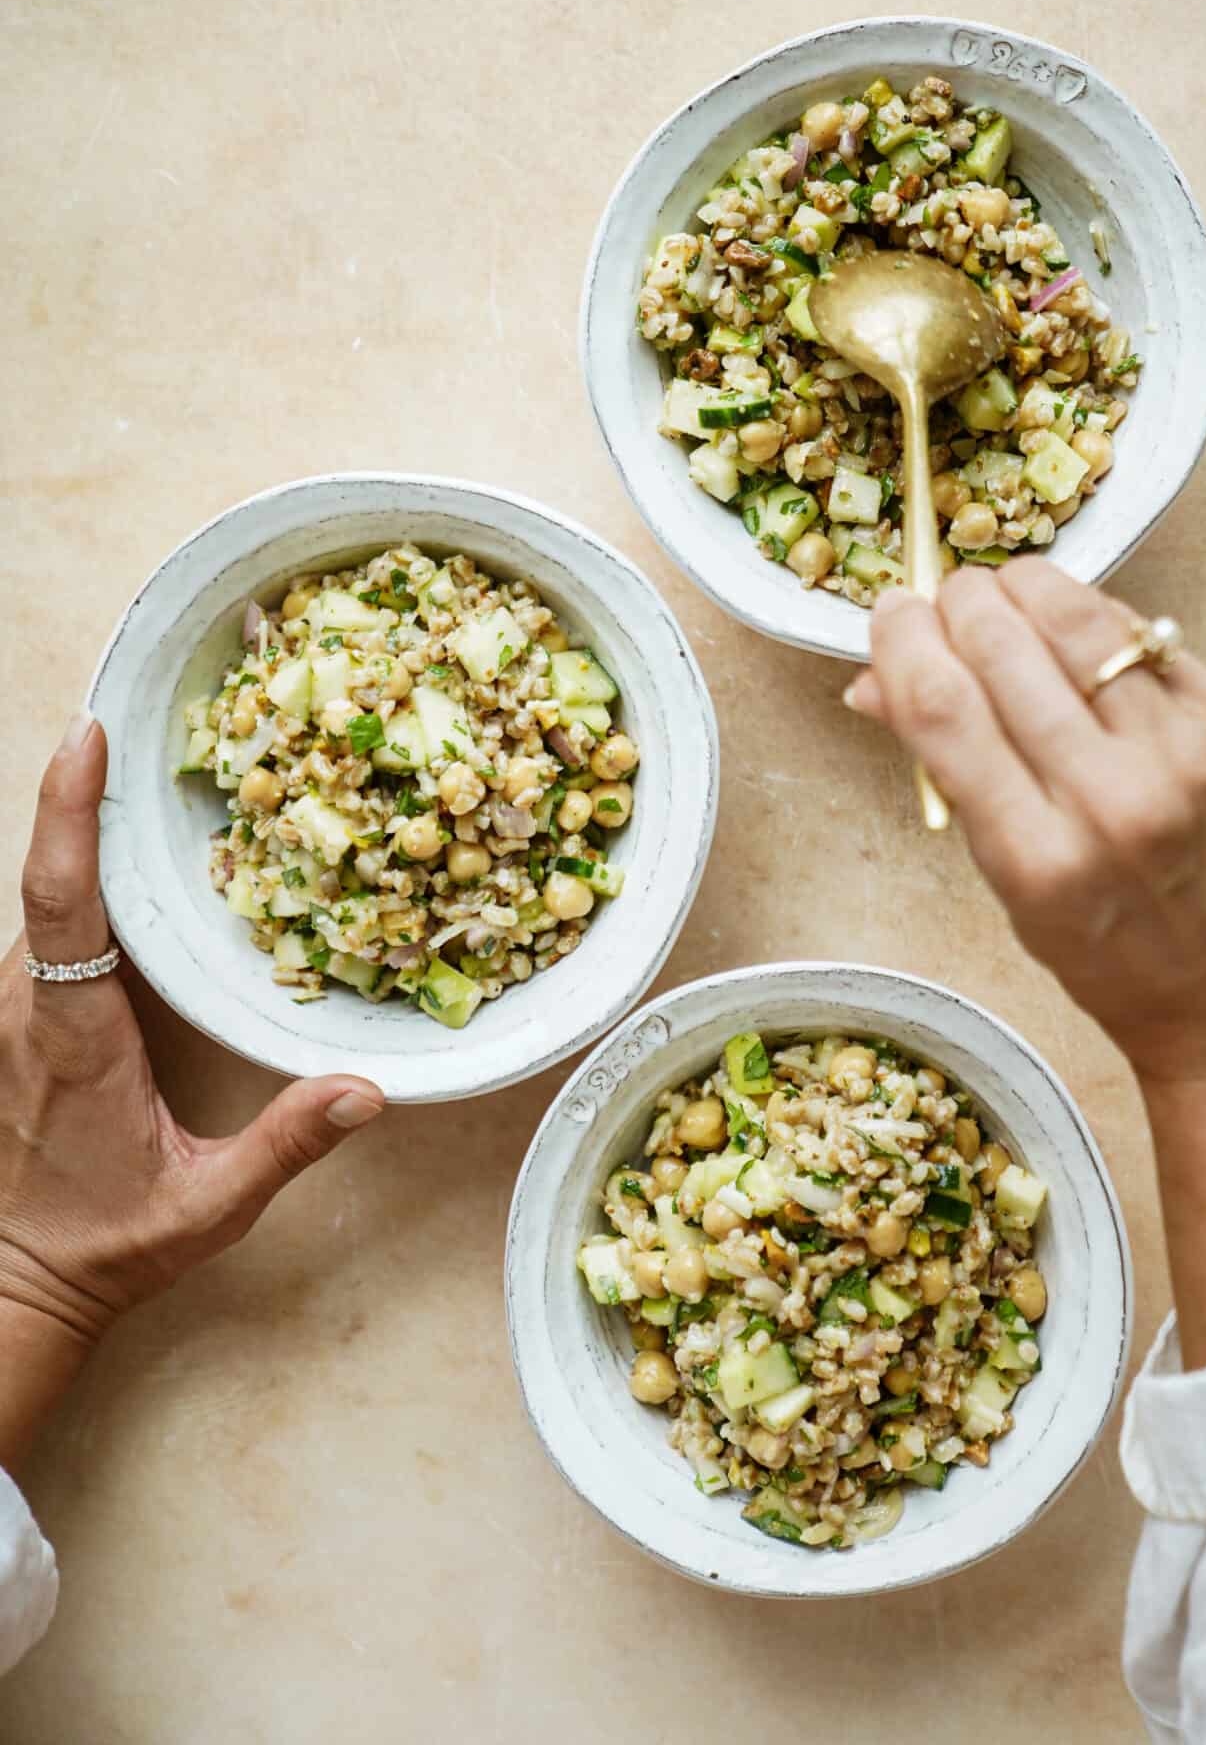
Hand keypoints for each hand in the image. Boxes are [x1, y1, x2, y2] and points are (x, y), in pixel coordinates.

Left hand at [0, 715, 385, 1463]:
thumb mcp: (207, 1206)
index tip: (89, 735)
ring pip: (44, 904)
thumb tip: (367, 1090)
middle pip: (51, 879)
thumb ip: (285, 1143)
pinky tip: (116, 856)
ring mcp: (8, 1013)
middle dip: (86, 797)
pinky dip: (74, 880)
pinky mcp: (12, 1022)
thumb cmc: (107, 1245)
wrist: (14, 1285)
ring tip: (131, 766)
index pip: (62, 901)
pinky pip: (43, 931)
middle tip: (137, 722)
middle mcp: (25, 1009)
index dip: (70, 812)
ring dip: (81, 837)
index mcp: (71, 1035)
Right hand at [848, 561, 1205, 1087]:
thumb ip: (950, 778)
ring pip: (1077, 617)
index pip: (941, 705)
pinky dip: (1096, 621)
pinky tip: (1079, 634)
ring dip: (1024, 589)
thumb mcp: (1011, 889)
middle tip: (945, 600)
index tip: (890, 615)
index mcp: (1036, 856)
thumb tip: (874, 682)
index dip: (900, 639)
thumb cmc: (1117, 959)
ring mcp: (1182, 754)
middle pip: (1002, 644)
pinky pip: (1144, 636)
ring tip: (1006, 596)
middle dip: (957, 601)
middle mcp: (1111, 798)